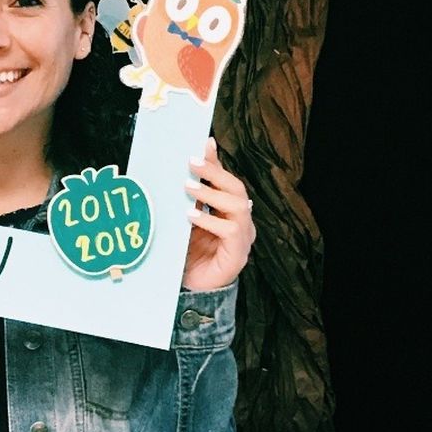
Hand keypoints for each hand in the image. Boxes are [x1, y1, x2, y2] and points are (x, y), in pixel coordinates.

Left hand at [182, 137, 254, 290]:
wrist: (191, 288)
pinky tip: (191, 215)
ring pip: (237, 207)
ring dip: (212, 194)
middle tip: (191, 162)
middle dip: (214, 173)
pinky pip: (230, 231)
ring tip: (188, 187)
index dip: (216, 162)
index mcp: (231, 211)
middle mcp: (241, 222)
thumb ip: (193, 195)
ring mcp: (243, 238)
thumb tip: (189, 164)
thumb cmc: (190, 251)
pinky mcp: (238, 255)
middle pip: (236, 189)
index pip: (227, 180)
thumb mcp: (188, 217)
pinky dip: (210, 221)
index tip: (203, 143)